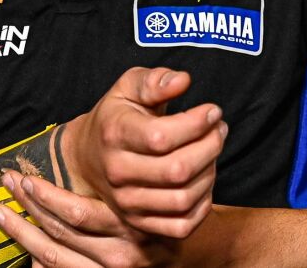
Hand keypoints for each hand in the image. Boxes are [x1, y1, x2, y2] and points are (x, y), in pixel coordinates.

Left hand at [0, 172, 178, 267]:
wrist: (191, 250)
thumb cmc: (165, 206)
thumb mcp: (154, 184)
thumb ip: (126, 170)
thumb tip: (90, 152)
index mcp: (132, 222)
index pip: (76, 212)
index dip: (44, 196)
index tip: (24, 177)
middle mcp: (122, 252)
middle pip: (60, 232)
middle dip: (27, 207)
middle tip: (8, 184)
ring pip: (54, 256)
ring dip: (22, 233)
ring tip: (2, 213)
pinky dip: (40, 262)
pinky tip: (26, 250)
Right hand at [63, 67, 227, 237]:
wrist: (87, 158)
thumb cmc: (116, 116)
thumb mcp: (129, 87)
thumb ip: (155, 80)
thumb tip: (183, 80)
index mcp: (115, 134)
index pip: (162, 137)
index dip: (197, 123)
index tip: (213, 111)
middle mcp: (118, 172)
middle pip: (177, 170)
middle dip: (211, 146)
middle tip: (219, 129)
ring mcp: (127, 202)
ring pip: (183, 198)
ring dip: (210, 172)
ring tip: (212, 150)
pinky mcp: (139, 222)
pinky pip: (181, 226)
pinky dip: (202, 204)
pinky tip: (204, 179)